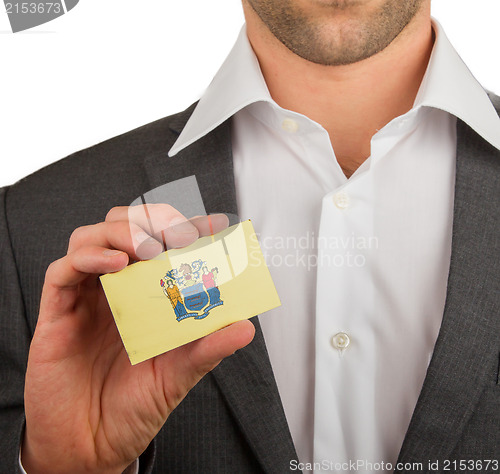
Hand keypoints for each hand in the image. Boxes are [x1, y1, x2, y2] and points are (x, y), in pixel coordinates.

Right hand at [22, 205, 254, 473]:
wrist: (92, 446)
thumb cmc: (134, 406)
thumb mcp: (179, 374)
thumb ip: (208, 348)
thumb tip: (246, 327)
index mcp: (146, 296)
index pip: (164, 245)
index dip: (188, 228)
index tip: (215, 224)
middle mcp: (116, 289)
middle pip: (125, 228)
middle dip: (152, 220)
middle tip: (178, 233)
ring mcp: (86, 297)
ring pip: (91, 237)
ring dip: (121, 231)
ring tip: (148, 247)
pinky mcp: (57, 313)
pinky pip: (63, 270)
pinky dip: (88, 258)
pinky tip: (115, 264)